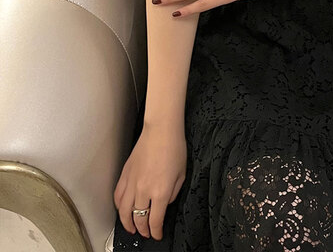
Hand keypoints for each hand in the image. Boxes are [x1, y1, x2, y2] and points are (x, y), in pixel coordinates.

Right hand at [113, 124, 186, 240]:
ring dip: (127, 222)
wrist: (161, 130)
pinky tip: (122, 209)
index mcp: (160, 191)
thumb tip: (164, 203)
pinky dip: (119, 206)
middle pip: (138, 218)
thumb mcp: (181, 174)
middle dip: (142, 230)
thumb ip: (172, 193)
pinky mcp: (125, 174)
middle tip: (146, 233)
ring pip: (123, 210)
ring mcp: (132, 182)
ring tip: (131, 228)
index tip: (157, 234)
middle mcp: (143, 190)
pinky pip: (117, 195)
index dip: (156, 231)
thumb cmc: (174, 148)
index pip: (154, 220)